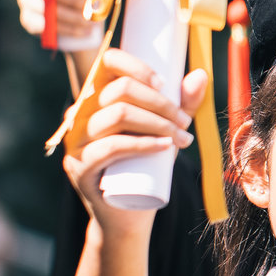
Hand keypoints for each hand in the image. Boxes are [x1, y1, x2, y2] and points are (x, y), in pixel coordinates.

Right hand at [60, 49, 207, 238]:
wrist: (127, 213)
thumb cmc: (145, 166)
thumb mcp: (165, 131)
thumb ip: (182, 104)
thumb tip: (200, 74)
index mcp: (95, 97)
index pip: (108, 62)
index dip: (137, 66)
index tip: (165, 83)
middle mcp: (79, 113)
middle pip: (119, 90)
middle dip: (160, 102)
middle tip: (185, 121)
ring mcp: (75, 140)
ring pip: (118, 115)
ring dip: (157, 122)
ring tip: (182, 137)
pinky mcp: (78, 165)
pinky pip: (111, 146)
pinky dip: (142, 143)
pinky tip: (164, 146)